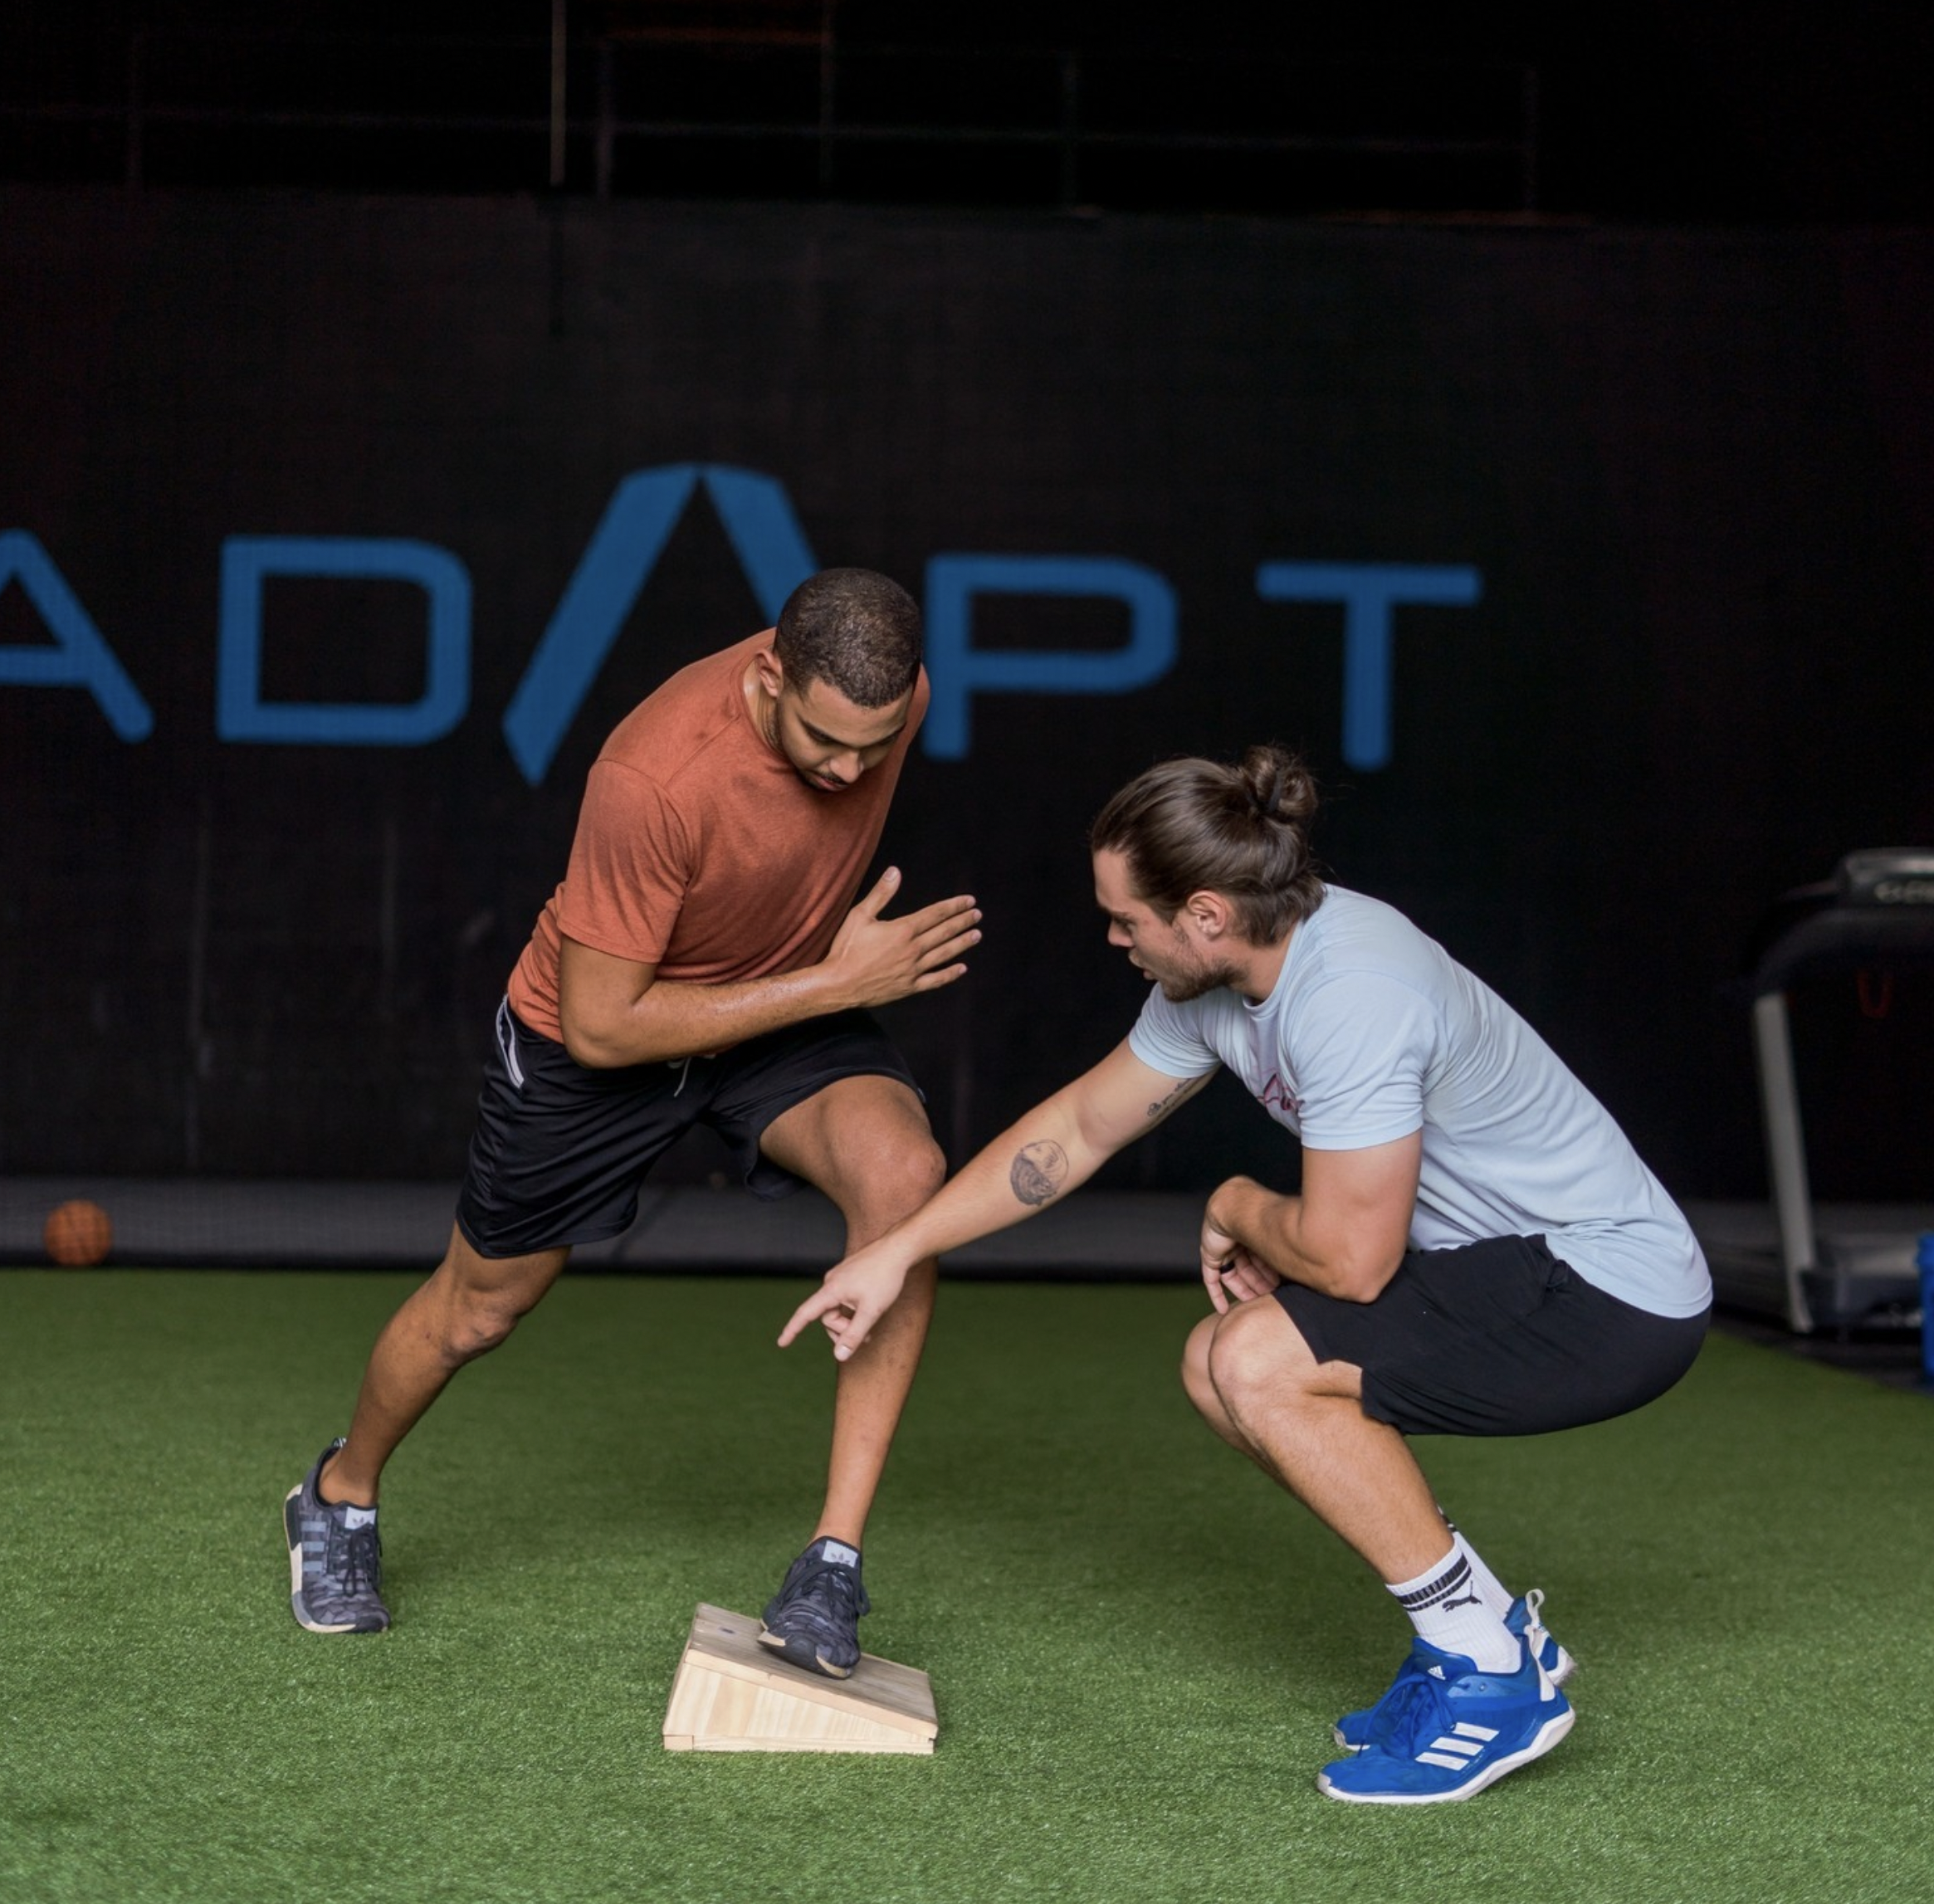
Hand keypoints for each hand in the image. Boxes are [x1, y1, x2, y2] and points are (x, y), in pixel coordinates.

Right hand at [778, 1238, 913, 1361]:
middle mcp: (831, 1282)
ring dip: (850, 1322)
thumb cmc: (886, 1277)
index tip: (781, 1343)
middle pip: (827, 1316)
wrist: (898, 1249)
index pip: (806, 1313)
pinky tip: (868, 1310)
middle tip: (866, 1338)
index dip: (793, 1329)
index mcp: (831, 1289)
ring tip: (870, 1327)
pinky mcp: (849, 1275)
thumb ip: (854, 1335)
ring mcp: (840, 1277)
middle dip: (843, 1330)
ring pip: (837, 1308)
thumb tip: (839, 1357)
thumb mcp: (871, 1311)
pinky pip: (844, 1299)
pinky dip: (853, 1311)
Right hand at [821, 867, 979, 1009]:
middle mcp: (914, 949)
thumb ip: (881, 894)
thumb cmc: (846, 948)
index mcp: (904, 929)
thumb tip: (895, 871)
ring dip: (962, 943)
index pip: (936, 914)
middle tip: (977, 915)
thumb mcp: (860, 915)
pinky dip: (950, 974)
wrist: (839, 984)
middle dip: (963, 922)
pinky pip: (936, 980)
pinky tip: (962, 968)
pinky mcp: (910, 986)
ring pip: (945, 954)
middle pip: (945, 932)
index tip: (969, 901)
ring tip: (976, 935)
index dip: (954, 906)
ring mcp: (914, 969)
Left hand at [1200, 1191, 1280, 1313]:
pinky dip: (1216, 1294)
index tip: (1279, 1290)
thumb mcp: (1279, 1240)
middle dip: (1258, 1285)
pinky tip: (1224, 1310)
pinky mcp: (1209, 1254)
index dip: (1270, 1276)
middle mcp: (1239, 1238)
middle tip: (1269, 1299)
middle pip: (1248, 1269)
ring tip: (1253, 1305)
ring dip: (1243, 1291)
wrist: (1236, 1207)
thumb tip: (1320, 1269)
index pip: (1262, 1259)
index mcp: (1255, 1231)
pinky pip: (1211, 1278)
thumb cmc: (1264, 1219)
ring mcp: (1223, 1246)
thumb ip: (1292, 1252)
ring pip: (1233, 1275)